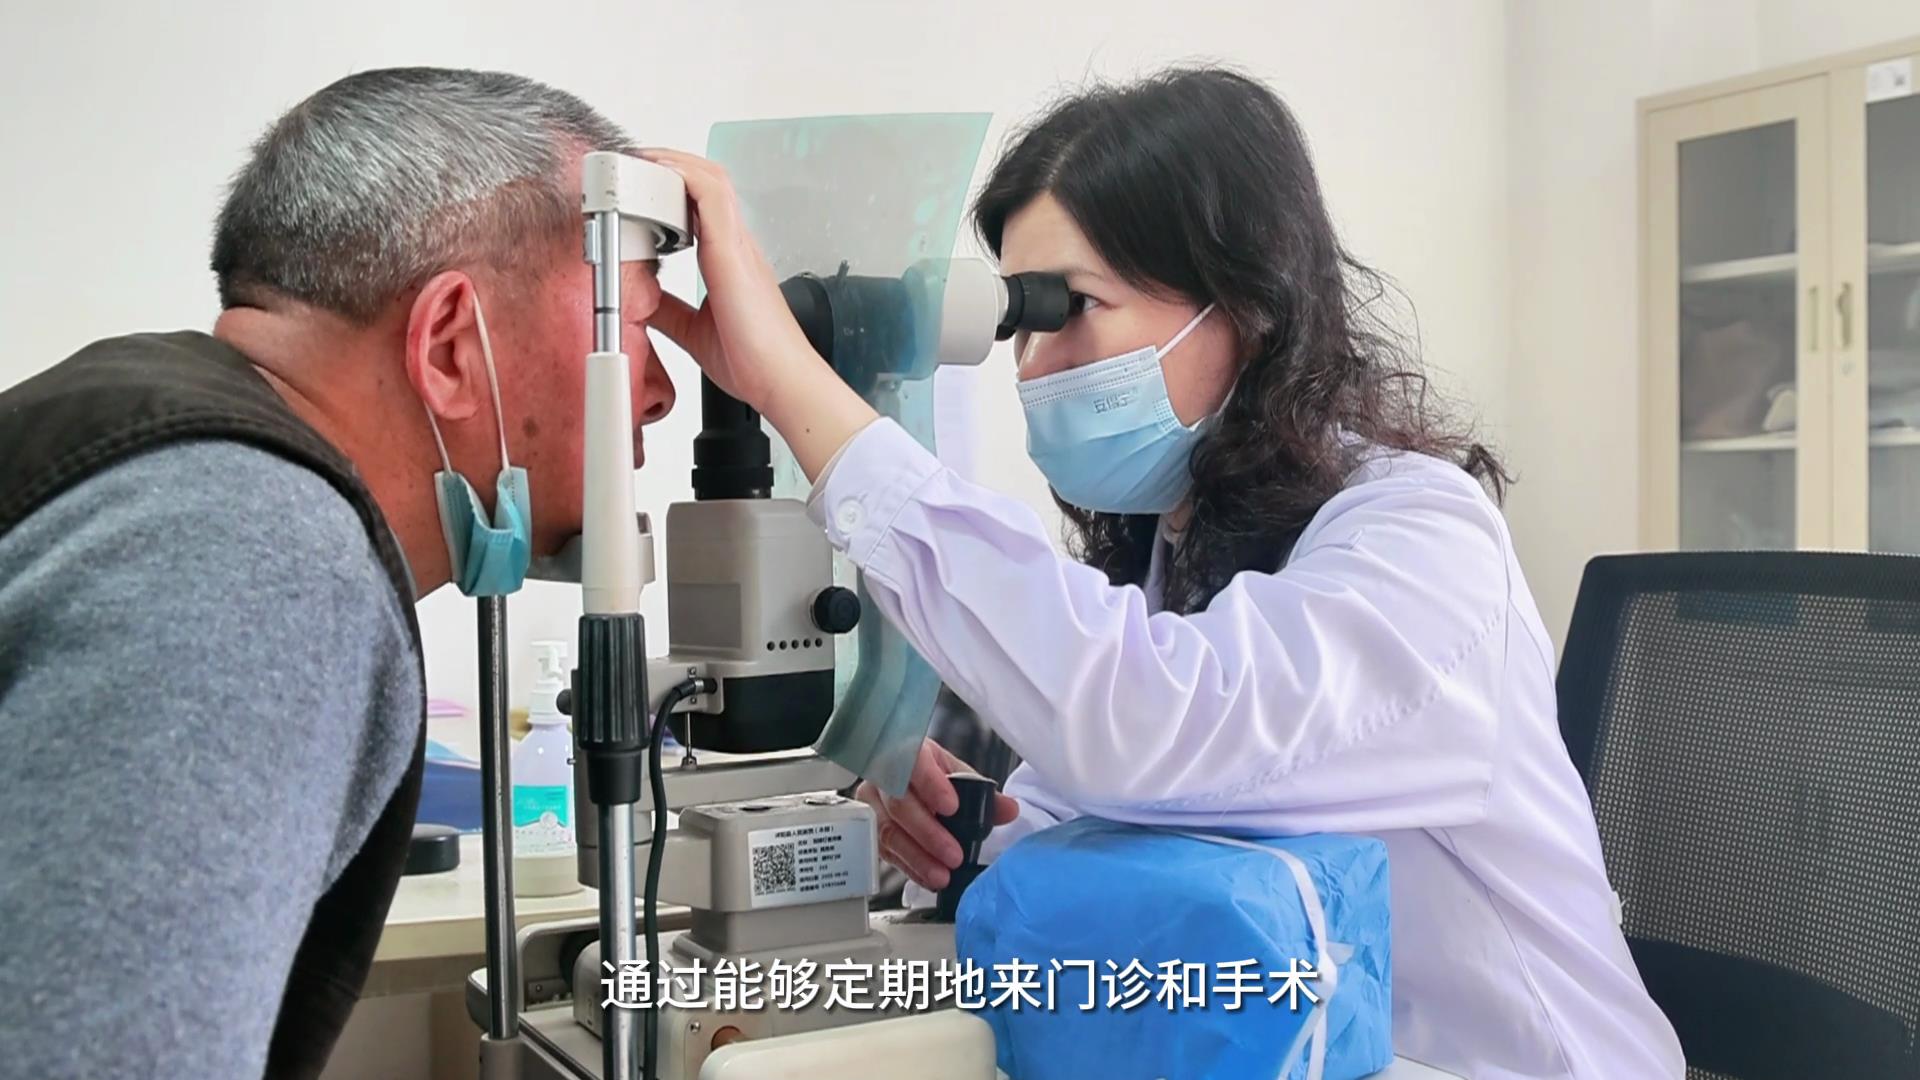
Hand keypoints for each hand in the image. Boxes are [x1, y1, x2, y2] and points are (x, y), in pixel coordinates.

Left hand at [638, 148, 813, 413]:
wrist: (780, 380)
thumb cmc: (754, 360)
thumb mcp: (693, 331)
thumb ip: (668, 311)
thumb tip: (640, 301)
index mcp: (728, 261)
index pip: (701, 206)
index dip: (673, 185)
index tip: (640, 183)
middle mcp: (736, 246)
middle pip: (707, 182)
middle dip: (670, 165)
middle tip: (635, 162)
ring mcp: (737, 245)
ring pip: (710, 181)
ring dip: (674, 164)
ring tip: (642, 159)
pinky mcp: (733, 251)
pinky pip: (711, 196)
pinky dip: (684, 176)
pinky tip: (660, 172)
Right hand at [856, 739, 1019, 891]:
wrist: (902, 776)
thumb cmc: (930, 774)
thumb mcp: (958, 776)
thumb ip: (983, 793)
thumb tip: (1009, 810)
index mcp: (909, 750)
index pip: (914, 761)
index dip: (931, 784)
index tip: (952, 807)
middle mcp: (883, 773)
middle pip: (899, 803)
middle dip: (929, 833)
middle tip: (954, 855)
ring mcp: (870, 801)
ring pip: (887, 830)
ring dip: (917, 857)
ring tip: (942, 875)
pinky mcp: (866, 827)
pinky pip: (884, 850)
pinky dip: (908, 866)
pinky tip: (927, 877)